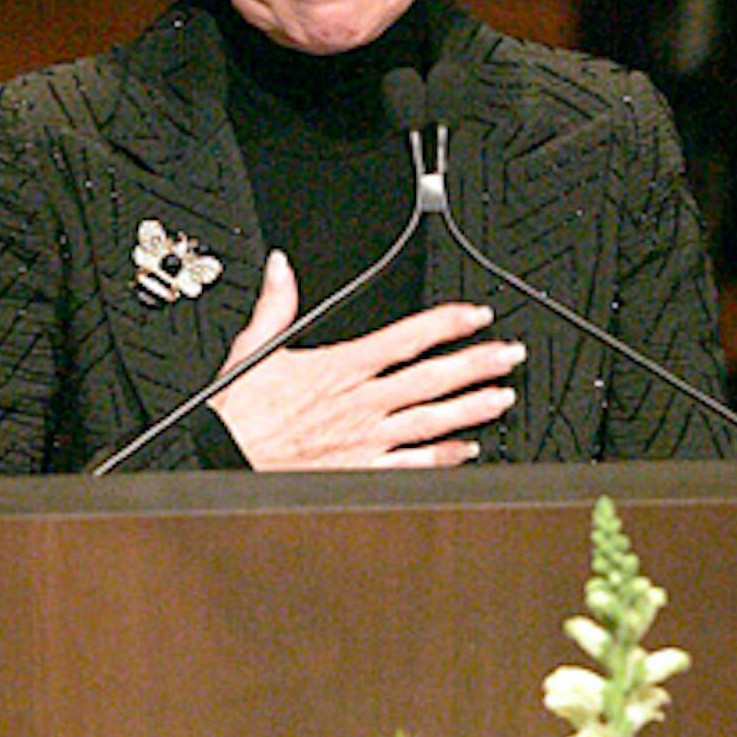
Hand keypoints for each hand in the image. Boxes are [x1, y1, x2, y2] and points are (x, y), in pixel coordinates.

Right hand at [210, 251, 525, 469]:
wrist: (226, 461)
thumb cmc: (240, 414)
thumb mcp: (253, 349)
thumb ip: (277, 304)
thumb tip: (281, 266)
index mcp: (341, 367)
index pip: (407, 337)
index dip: (447, 323)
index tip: (477, 314)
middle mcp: (362, 402)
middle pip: (433, 377)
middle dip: (477, 363)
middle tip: (511, 354)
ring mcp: (367, 438)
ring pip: (432, 419)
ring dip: (472, 408)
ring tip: (503, 397)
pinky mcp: (362, 470)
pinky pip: (413, 465)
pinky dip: (444, 458)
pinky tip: (469, 451)